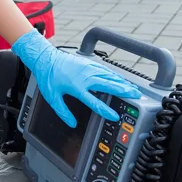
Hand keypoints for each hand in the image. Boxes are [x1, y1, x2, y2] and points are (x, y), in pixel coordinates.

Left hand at [11, 29, 141, 127]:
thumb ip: (62, 112)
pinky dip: (114, 75)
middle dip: (124, 91)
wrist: (46, 58)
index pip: (95, 102)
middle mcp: (85, 77)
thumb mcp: (52, 97)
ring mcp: (88, 69)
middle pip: (109, 85)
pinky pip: (104, 70)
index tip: (114, 116)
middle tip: (136, 96)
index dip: (106, 110)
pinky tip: (119, 78)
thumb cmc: (48, 77)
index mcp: (77, 87)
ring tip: (132, 88)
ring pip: (109, 76)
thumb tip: (71, 123)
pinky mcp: (88, 63)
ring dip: (122, 83)